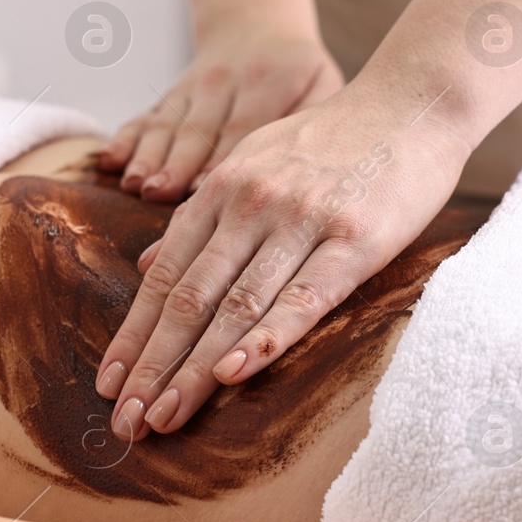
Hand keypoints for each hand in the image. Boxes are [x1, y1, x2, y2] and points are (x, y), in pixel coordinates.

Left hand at [95, 86, 468, 439]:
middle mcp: (251, 204)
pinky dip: (265, 338)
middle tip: (125, 420)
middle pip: (188, 298)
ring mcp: (302, 220)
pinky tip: (233, 373)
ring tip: (163, 417)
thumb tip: (153, 262)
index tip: (108, 384)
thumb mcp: (254, 160)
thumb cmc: (335, 139)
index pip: (164, 277)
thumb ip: (206, 214)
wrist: (413, 100)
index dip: (133, 335)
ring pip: (236, 306)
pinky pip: (304, 297)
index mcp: (222, 190)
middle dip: (152, 366)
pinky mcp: (355, 238)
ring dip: (194, 368)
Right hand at [98, 30, 343, 201]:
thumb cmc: (299, 71)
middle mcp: (224, 82)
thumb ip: (314, 118)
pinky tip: (109, 162)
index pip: (242, 127)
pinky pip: (145, 117)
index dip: (219, 159)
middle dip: (176, 163)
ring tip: (134, 183)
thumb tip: (305, 167)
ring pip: (167, 125)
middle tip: (159, 193)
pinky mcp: (170, 95)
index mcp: (268, 81)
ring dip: (148, 156)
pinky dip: (125, 139)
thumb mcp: (322, 83)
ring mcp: (191, 88)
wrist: (256, 23)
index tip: (203, 190)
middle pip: (198, 129)